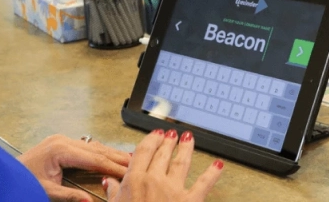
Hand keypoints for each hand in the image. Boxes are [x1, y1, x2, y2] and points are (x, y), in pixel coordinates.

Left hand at [18, 134, 129, 201]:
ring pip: (94, 146)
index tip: (129, 173)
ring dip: (112, 154)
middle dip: (117, 158)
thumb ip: (69, 196)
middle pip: (97, 149)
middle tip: (137, 164)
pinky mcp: (60, 143)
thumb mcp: (46, 192)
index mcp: (59, 150)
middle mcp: (62, 140)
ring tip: (131, 160)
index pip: (94, 159)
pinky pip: (87, 147)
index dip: (113, 166)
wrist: (7, 174)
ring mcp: (61, 140)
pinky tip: (111, 156)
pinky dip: (101, 152)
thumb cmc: (22, 181)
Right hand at [104, 129, 222, 201]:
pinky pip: (204, 184)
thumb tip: (110, 182)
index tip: (155, 134)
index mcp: (135, 180)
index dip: (151, 139)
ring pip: (181, 162)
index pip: (143, 152)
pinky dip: (212, 174)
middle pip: (162, 154)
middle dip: (168, 141)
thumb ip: (113, 192)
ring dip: (186, 148)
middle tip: (172, 133)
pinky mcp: (190, 201)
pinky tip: (218, 165)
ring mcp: (173, 190)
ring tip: (189, 138)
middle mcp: (154, 180)